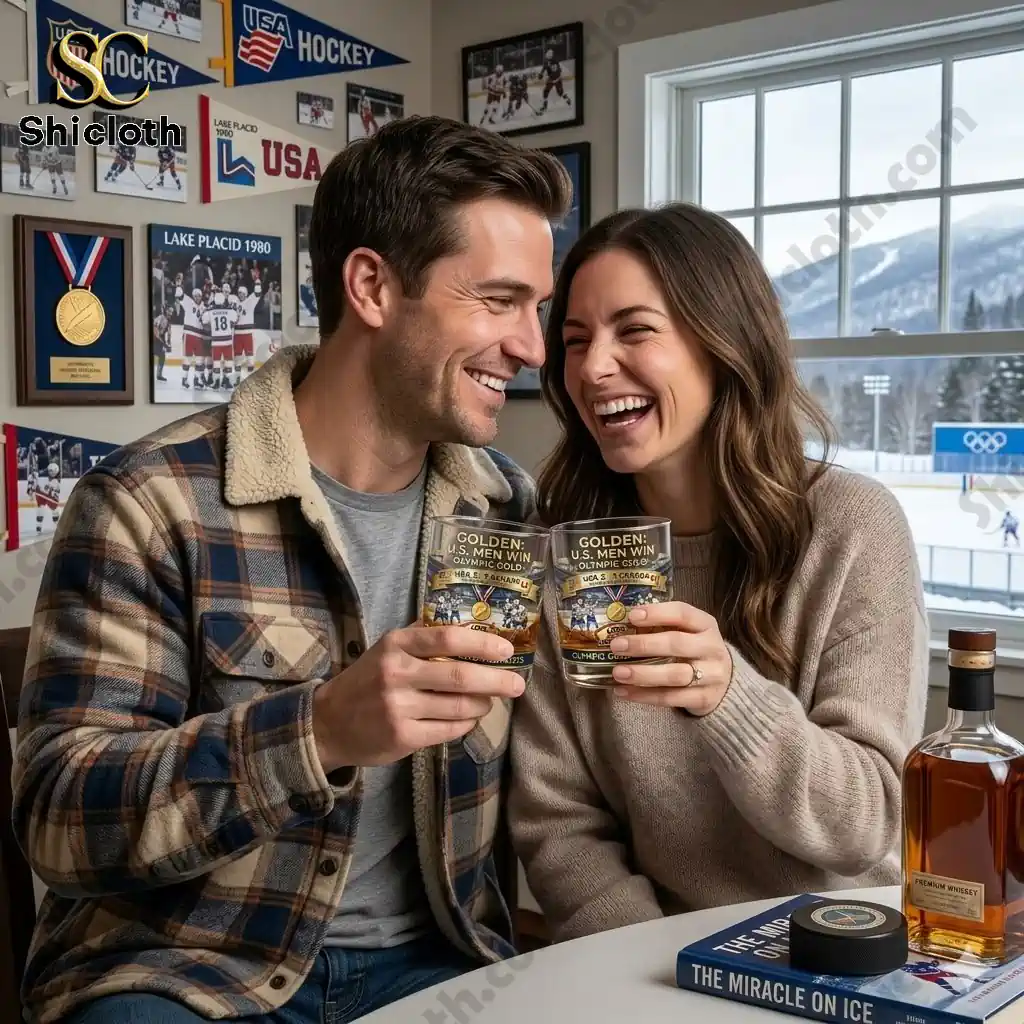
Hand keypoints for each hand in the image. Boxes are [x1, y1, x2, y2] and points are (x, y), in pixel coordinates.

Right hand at [312, 625, 524, 771]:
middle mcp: (396, 673)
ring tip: (490, 701)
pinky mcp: (403, 737)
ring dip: (483, 704)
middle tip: (517, 684)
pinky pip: (449, 729)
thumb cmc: (368, 680)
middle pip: (459, 675)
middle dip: (496, 680)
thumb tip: (471, 625)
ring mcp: (398, 707)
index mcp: (396, 645)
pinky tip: (470, 718)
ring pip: (459, 706)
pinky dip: (466, 723)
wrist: (328, 723)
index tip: (506, 650)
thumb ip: (423, 636)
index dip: (482, 643)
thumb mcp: (387, 649)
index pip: (447, 638)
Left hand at [607, 602, 732, 714]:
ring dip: (642, 674)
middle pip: (676, 644)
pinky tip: (623, 691)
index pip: (682, 613)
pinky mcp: (704, 699)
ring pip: (674, 674)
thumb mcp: (689, 633)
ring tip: (618, 672)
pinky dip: (644, 695)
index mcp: (706, 625)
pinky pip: (671, 698)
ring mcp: (711, 675)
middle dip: (644, 644)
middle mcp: (711, 648)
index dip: (657, 613)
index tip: (631, 616)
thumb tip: (620, 625)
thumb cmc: (695, 651)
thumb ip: (663, 627)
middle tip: (617, 646)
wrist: (726, 683)